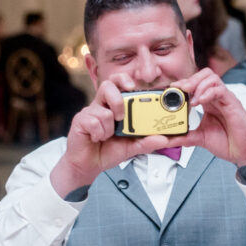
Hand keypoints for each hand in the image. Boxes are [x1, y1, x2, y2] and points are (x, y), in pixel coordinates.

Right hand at [50, 80, 171, 196]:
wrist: (89, 165)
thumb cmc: (109, 150)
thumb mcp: (133, 147)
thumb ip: (149, 142)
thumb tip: (165, 139)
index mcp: (115, 106)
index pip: (120, 83)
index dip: (125, 80)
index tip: (133, 87)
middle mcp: (103, 105)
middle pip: (108, 84)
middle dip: (117, 99)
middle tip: (121, 115)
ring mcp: (91, 111)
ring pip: (105, 110)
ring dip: (110, 128)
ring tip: (108, 135)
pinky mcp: (80, 120)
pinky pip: (94, 122)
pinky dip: (99, 134)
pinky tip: (97, 139)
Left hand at [166, 69, 245, 167]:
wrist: (244, 153)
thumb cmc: (228, 143)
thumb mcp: (199, 138)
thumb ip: (184, 137)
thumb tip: (166, 140)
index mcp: (209, 102)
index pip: (195, 84)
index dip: (183, 84)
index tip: (170, 90)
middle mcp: (217, 98)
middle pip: (204, 75)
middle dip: (189, 80)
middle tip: (178, 90)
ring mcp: (225, 99)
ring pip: (212, 78)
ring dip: (198, 85)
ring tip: (191, 100)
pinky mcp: (233, 103)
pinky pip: (220, 90)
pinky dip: (208, 92)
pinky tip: (200, 102)